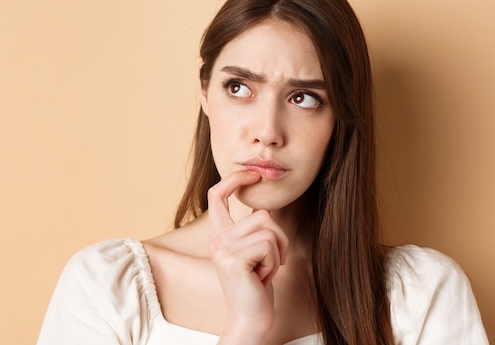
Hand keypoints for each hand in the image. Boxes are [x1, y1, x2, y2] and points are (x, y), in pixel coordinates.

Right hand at [207, 170, 288, 342]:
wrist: (250, 319)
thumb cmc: (255, 285)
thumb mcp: (252, 251)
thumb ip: (252, 228)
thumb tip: (263, 206)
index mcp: (218, 234)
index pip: (217, 195)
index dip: (234, 179)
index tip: (251, 175)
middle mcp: (216, 238)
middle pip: (262, 214)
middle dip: (278, 238)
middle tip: (268, 263)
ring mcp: (223, 248)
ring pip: (269, 229)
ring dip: (277, 252)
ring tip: (263, 271)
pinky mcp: (234, 259)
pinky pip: (269, 244)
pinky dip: (274, 262)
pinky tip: (262, 278)